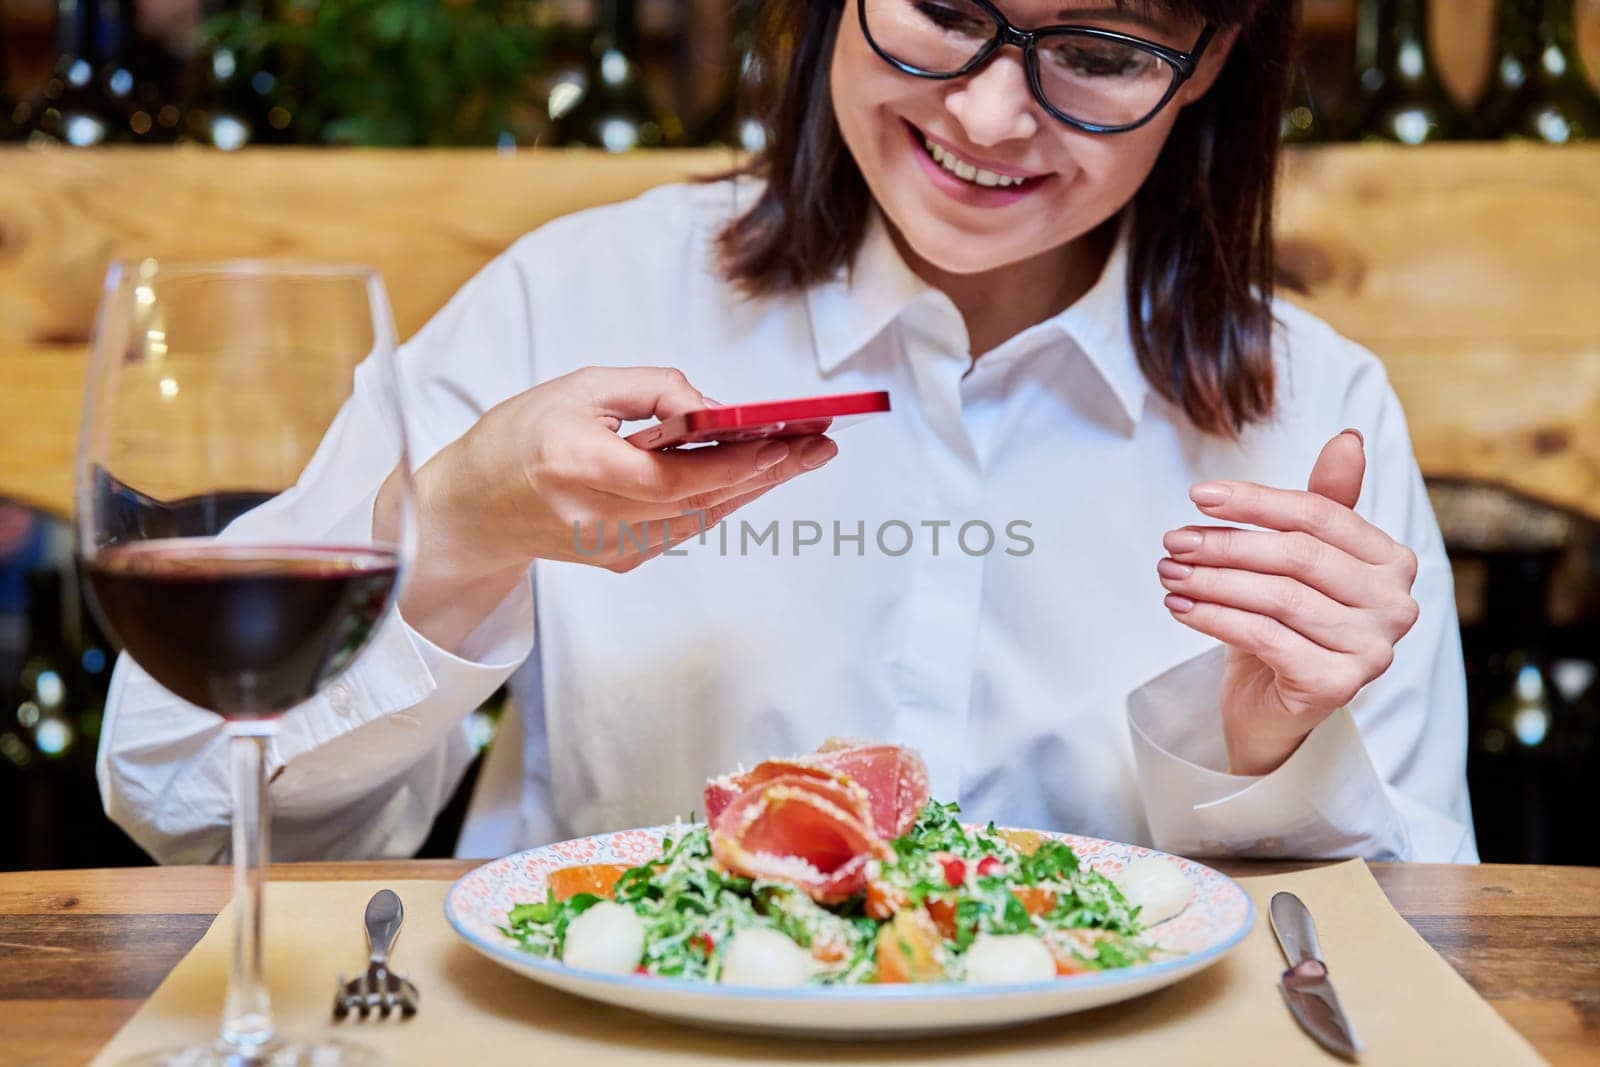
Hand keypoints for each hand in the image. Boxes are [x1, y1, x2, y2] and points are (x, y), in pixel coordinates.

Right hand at [376, 366, 835, 650]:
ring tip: (807, 452)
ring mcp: (611, 550)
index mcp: (577, 468)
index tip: (784, 439)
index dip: (734, 462)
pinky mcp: (621, 561)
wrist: (471, 509)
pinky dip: (725, 497)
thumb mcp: (580, 387)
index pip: (674, 477)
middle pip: (701, 500)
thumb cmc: (521, 435)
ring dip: (758, 484)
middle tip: (821, 442)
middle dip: (768, 469)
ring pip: (702, 516)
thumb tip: (716, 408)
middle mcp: (596, 519)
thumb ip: (653, 391)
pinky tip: (760, 471)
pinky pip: (687, 525)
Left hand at [1155, 430, 1420, 775]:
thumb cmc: (1285, 622)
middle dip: (1226, 544)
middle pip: (1297, 556)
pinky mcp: (1338, 685)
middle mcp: (1395, 605)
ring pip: (1277, 597)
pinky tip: (1180, 607)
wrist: (1272, 704)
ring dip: (1211, 580)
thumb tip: (1348, 438)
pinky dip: (1214, 618)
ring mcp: (1373, 649)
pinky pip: (1264, 637)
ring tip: (1169, 572)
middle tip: (1173, 541)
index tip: (1198, 495)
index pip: (1319, 515)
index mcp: (1392, 561)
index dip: (1255, 501)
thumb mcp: (1298, 557)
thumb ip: (1322, 502)